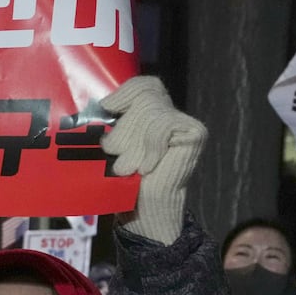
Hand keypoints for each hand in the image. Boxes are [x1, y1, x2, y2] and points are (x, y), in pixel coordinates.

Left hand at [100, 77, 206, 245]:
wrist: (143, 209)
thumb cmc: (123, 180)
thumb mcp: (112, 144)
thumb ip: (111, 122)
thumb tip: (100, 103)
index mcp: (150, 112)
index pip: (143, 85)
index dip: (125, 92)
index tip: (107, 107)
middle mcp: (170, 112)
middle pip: (143, 99)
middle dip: (123, 129)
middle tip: (116, 155)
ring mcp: (185, 122)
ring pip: (150, 113)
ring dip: (132, 144)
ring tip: (128, 167)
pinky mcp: (195, 132)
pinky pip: (162, 126)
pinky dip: (149, 148)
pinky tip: (146, 167)